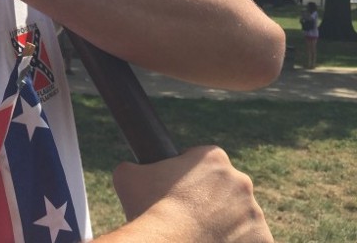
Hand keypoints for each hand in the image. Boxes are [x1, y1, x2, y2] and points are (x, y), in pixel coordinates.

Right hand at [111, 146, 272, 241]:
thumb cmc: (148, 209)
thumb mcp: (128, 176)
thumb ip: (134, 166)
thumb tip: (132, 167)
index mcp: (212, 157)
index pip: (205, 162)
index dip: (189, 177)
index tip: (178, 193)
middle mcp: (240, 180)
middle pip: (226, 190)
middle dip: (211, 202)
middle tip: (188, 218)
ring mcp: (255, 213)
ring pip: (240, 218)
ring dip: (225, 226)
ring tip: (200, 238)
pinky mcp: (263, 241)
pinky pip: (251, 242)